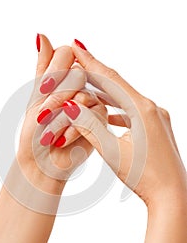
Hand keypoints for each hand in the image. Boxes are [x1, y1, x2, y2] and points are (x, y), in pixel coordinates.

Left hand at [17, 35, 106, 187]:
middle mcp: (77, 87)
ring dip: (62, 116)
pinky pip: (94, 113)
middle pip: (76, 74)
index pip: (66, 55)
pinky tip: (63, 139)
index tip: (42, 92)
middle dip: (56, 97)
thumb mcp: (36, 97)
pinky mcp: (99, 120)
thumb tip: (40, 34)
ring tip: (49, 134)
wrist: (42, 162)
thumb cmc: (35, 132)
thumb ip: (44, 68)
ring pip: (84, 94)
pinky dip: (75, 126)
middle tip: (42, 117)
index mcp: (61, 78)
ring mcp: (90, 102)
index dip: (55, 72)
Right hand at [60, 39, 186, 207]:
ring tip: (86, 87)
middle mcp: (152, 109)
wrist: (173, 196)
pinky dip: (116, 111)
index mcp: (142, 109)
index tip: (75, 46)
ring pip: (125, 100)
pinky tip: (106, 115)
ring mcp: (157, 119)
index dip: (90, 62)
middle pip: (118, 86)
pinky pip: (133, 113)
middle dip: (95, 74)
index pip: (111, 79)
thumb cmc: (145, 177)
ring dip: (105, 94)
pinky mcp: (157, 129)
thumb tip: (70, 106)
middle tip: (77, 60)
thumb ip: (90, 126)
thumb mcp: (112, 151)